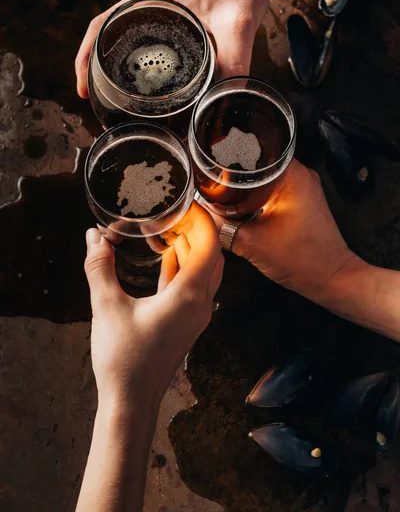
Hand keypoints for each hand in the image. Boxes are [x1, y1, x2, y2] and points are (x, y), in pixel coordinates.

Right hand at [75, 0, 269, 96]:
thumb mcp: (238, 26)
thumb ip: (236, 64)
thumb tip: (228, 100)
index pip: (100, 27)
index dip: (85, 59)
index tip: (82, 88)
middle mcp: (145, 1)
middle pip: (103, 34)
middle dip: (93, 68)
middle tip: (96, 101)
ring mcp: (154, 6)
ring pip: (118, 35)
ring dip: (108, 62)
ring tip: (110, 95)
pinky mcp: (166, 11)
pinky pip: (136, 33)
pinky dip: (128, 54)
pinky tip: (137, 76)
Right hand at [84, 202, 223, 403]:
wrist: (131, 401)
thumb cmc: (123, 358)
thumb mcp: (106, 306)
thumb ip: (100, 267)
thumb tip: (94, 236)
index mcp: (188, 295)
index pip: (210, 245)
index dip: (204, 219)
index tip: (191, 201)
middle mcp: (200, 304)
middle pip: (211, 256)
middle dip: (198, 230)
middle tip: (179, 210)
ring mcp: (195, 316)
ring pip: (204, 272)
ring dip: (192, 249)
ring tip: (172, 228)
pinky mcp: (185, 323)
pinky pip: (192, 287)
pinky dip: (183, 268)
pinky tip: (167, 257)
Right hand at [211, 160, 360, 305]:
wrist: (331, 279)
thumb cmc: (303, 260)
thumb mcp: (251, 243)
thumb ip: (221, 227)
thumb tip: (200, 215)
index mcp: (291, 175)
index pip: (252, 151)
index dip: (228, 156)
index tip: (210, 165)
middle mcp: (300, 175)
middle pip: (257, 164)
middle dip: (234, 174)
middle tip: (212, 183)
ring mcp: (303, 188)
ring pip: (265, 178)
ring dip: (246, 187)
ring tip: (224, 195)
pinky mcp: (302, 202)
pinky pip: (274, 190)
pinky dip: (258, 197)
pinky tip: (243, 208)